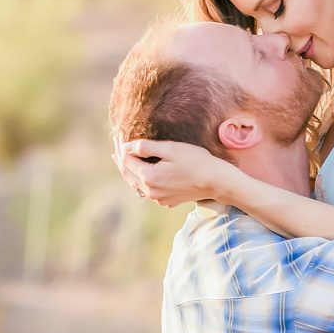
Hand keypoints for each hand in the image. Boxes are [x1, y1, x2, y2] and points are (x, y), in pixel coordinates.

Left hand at [113, 139, 232, 207]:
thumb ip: (146, 148)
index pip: (127, 159)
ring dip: (129, 169)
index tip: (120, 131)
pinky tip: (141, 173)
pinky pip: (148, 190)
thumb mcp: (171, 149)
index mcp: (149, 177)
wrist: (217, 182)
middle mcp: (151, 191)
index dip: (121, 144)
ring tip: (122, 159)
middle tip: (117, 143)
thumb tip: (127, 147)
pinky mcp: (167, 201)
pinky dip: (141, 179)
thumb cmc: (196, 162)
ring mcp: (159, 198)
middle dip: (121, 157)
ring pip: (136, 183)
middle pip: (128, 173)